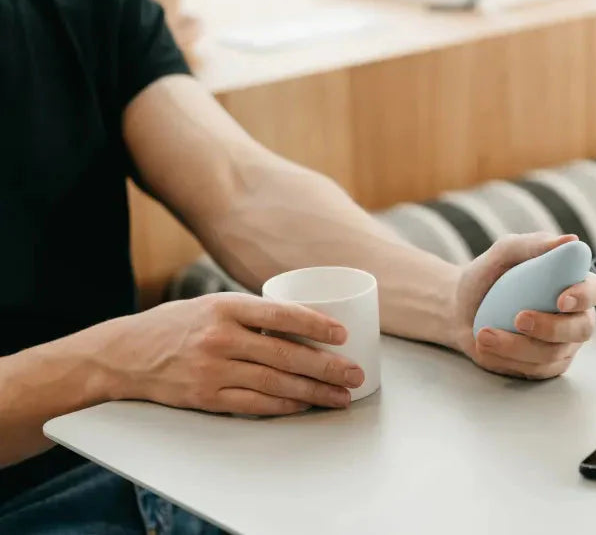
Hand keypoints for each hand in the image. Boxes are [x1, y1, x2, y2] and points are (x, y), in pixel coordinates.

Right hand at [99, 292, 363, 414]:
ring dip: (314, 392)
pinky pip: (254, 404)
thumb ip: (251, 314)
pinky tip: (305, 405)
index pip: (281, 315)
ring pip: (275, 384)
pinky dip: (284, 406)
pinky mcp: (206, 397)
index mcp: (225, 307)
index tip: (343, 334)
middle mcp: (220, 338)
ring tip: (340, 396)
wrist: (124, 354)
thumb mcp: (210, 305)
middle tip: (354, 373)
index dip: (316, 325)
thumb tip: (304, 321)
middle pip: (286, 356)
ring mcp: (212, 370)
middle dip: (327, 367)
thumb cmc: (176, 326)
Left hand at [452, 233, 595, 379]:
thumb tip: (570, 240)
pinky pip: (535, 370)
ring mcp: (562, 345)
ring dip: (517, 345)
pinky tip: (486, 347)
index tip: (560, 298)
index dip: (585, 296)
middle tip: (519, 318)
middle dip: (552, 328)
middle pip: (582, 329)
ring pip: (554, 354)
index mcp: (574, 285)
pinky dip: (508, 359)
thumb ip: (534, 245)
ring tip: (484, 334)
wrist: (461, 308)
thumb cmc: (488, 276)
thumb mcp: (504, 253)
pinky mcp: (543, 366)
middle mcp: (575, 317)